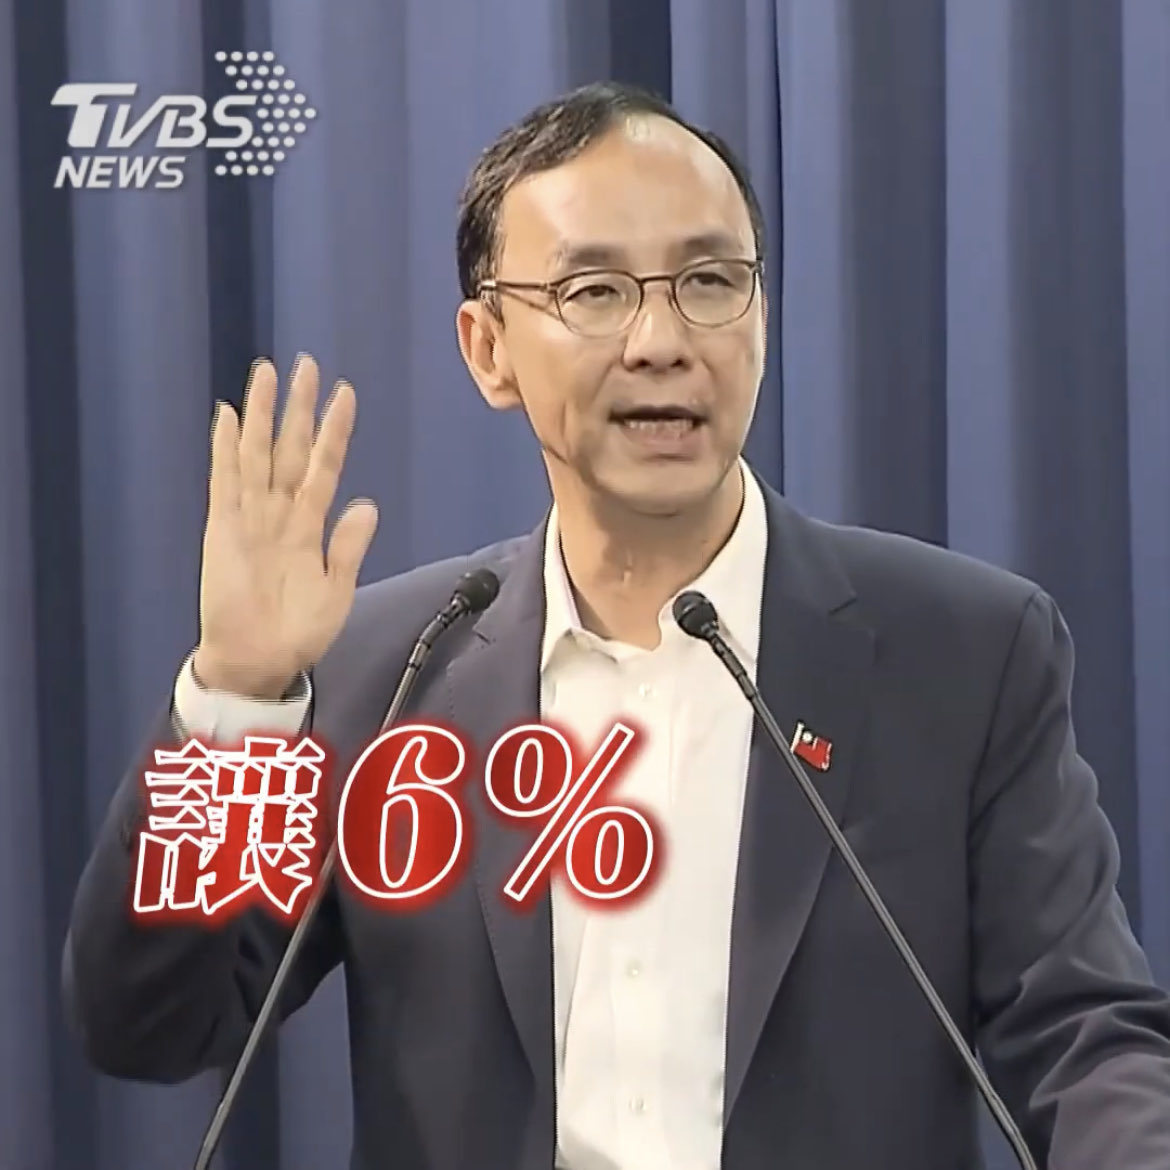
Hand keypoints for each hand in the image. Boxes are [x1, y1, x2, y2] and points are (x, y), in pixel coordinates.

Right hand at [192, 355, 377, 697]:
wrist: (260, 661)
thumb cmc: (298, 629)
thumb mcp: (338, 588)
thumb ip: (350, 546)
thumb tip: (367, 504)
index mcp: (310, 524)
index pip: (324, 466)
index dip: (334, 431)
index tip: (345, 393)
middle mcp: (279, 512)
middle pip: (289, 448)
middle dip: (297, 407)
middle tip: (305, 364)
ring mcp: (250, 516)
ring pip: (257, 453)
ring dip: (261, 414)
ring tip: (266, 373)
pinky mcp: (222, 528)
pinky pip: (225, 481)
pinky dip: (225, 449)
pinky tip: (226, 416)